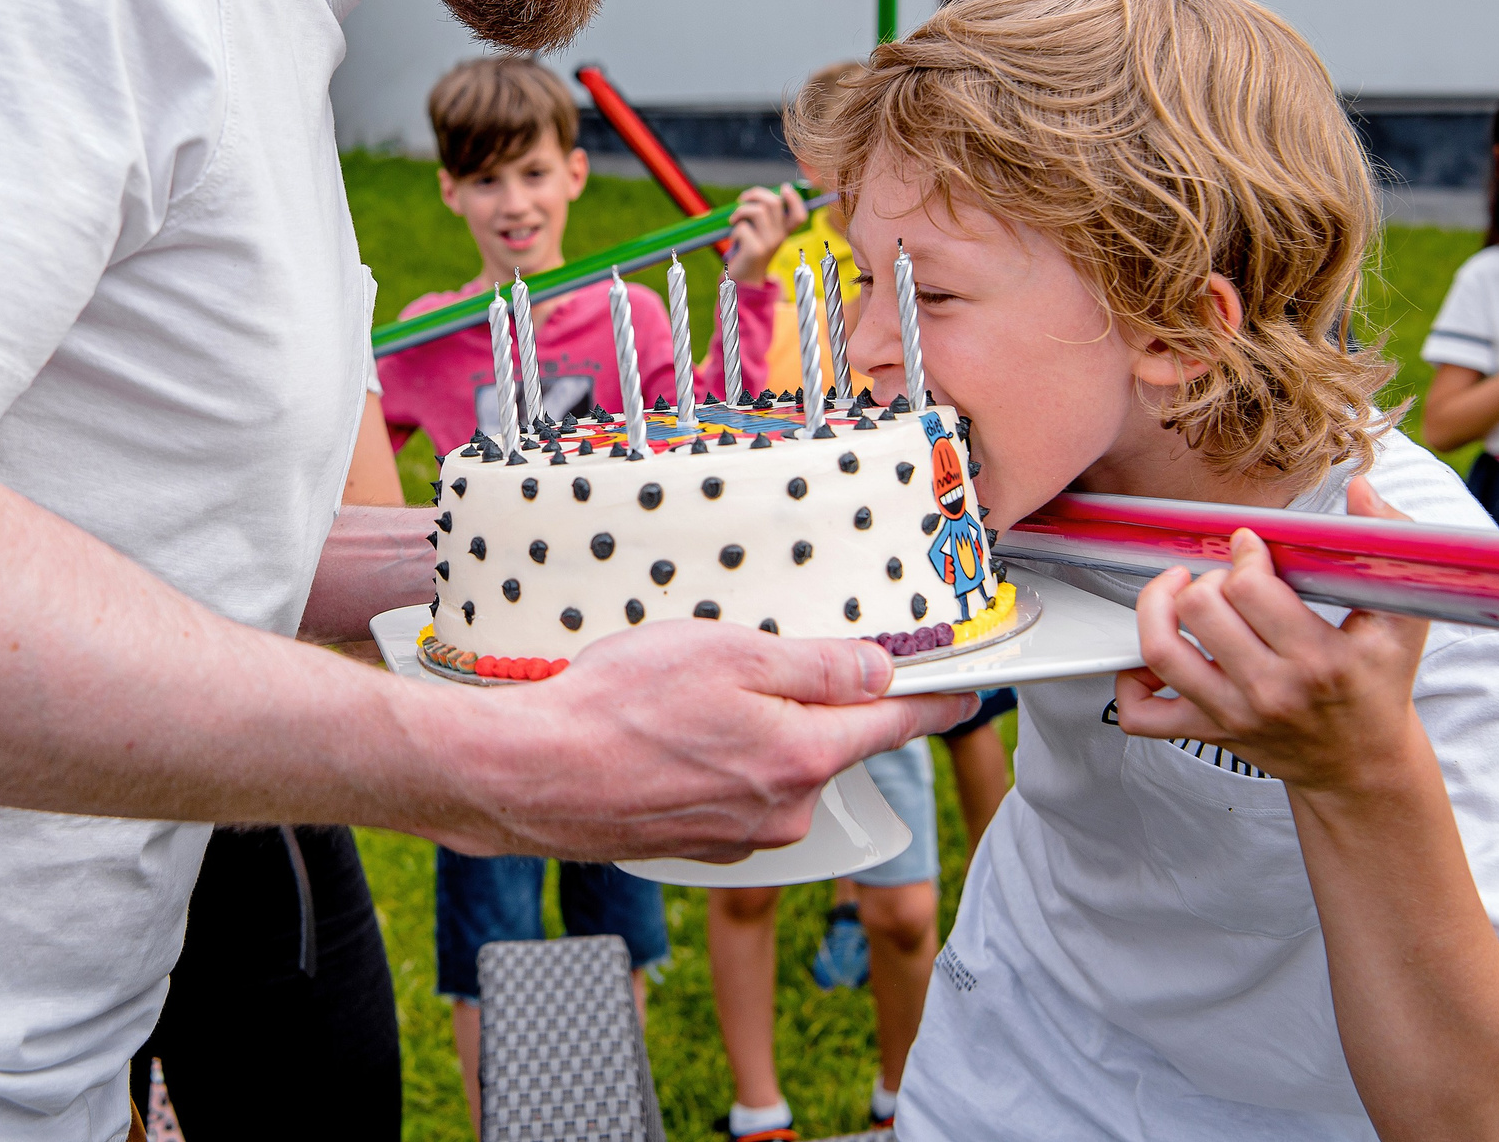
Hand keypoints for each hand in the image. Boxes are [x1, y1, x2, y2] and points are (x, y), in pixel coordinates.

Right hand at [445, 621, 978, 861]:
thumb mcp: (728, 654)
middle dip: (805, 701)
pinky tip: (662, 736)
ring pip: (774, 766)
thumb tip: (878, 671)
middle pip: (828, 742)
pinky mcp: (698, 845)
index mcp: (805, 756)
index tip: (966, 691)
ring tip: (680, 697)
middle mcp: (786, 810)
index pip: (894, 722)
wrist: (532, 777)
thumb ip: (814, 667)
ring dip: (750, 730)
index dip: (934, 699)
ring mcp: (741, 836)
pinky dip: (712, 760)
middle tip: (742, 659)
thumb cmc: (620, 706)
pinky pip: (731, 790)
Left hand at [724, 183, 807, 284]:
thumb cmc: (747, 250)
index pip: (800, 214)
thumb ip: (763, 216)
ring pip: (758, 211)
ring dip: (740, 211)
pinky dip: (733, 230)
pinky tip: (734, 240)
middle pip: (774, 202)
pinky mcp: (756, 250)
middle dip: (754, 194)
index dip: (795, 198)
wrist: (743, 280)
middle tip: (741, 201)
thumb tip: (755, 195)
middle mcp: (780, 237)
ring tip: (734, 220)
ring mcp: (769, 244)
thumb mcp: (760, 233)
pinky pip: (743, 228)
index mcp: (784, 232)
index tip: (783, 188)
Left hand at [1111, 477, 1430, 797]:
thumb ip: (1386, 546)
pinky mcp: (1208, 732)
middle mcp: (1271, 691)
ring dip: (1156, 608)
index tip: (1252, 547)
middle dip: (1208, 578)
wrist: (1364, 768)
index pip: (1250, 588)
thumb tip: (1361, 490)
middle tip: (1226, 578)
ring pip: (1161, 650)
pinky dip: (1130, 682)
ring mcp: (1234, 714)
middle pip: (1200, 610)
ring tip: (1176, 592)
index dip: (1244, 554)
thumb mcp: (1402, 622)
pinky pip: (1142, 713)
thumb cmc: (1378, 688)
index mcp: (1320, 660)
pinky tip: (1152, 657)